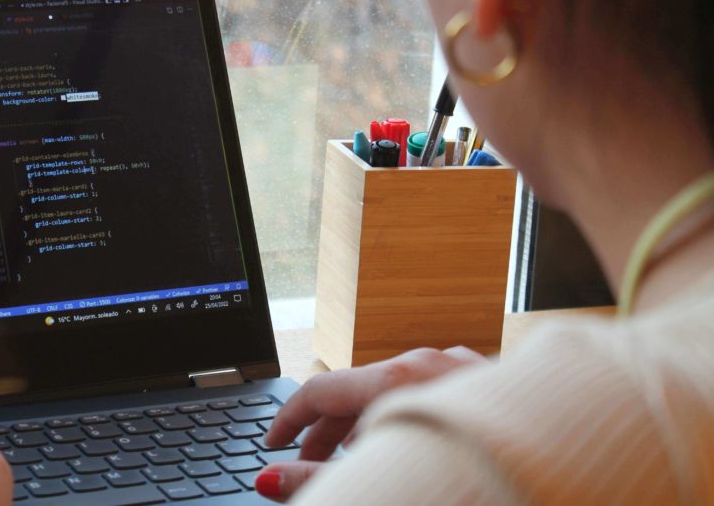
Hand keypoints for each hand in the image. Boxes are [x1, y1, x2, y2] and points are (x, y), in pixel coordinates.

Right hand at [255, 346, 486, 501]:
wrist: (576, 477)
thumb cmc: (479, 481)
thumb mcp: (387, 480)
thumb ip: (321, 479)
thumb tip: (270, 480)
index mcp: (402, 378)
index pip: (320, 389)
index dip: (288, 419)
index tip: (269, 444)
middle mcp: (433, 363)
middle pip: (355, 389)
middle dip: (323, 432)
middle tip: (301, 466)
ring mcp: (465, 369)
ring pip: (394, 390)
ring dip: (364, 426)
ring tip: (353, 463)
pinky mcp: (490, 384)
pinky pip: (430, 393)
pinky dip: (404, 418)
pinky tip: (406, 448)